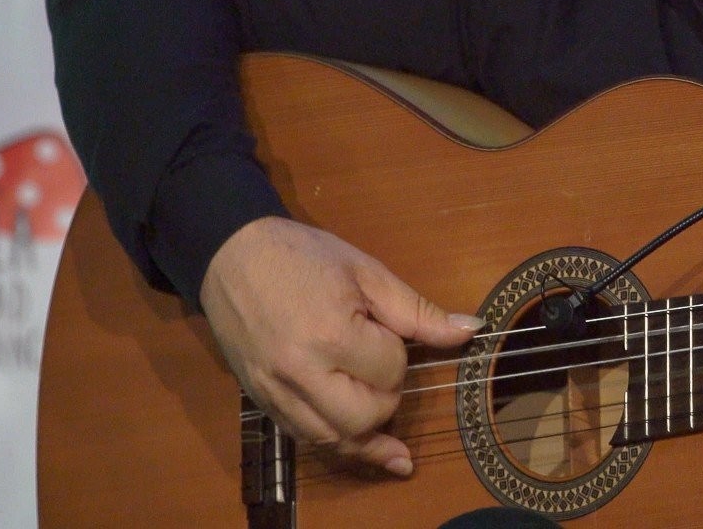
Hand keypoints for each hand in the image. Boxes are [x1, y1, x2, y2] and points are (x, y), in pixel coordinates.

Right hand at [199, 216, 480, 475]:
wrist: (232, 255)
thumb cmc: (302, 256)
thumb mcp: (366, 272)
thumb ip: (417, 311)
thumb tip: (471, 331)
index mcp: (330, 334)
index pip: (389, 369)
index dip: (397, 353)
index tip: (384, 330)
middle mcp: (300, 373)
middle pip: (364, 416)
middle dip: (386, 399)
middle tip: (384, 370)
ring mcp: (276, 391)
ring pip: (333, 439)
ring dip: (367, 439)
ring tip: (394, 446)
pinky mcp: (261, 401)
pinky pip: (304, 438)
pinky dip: (335, 444)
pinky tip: (362, 447)